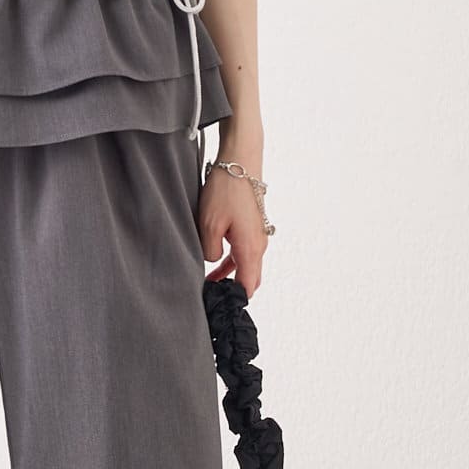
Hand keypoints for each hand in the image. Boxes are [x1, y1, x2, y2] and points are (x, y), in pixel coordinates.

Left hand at [198, 161, 269, 299]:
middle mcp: (259, 245)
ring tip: (209, 283)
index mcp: (250, 249)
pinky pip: (245, 252)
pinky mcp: (254, 226)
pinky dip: (233, 262)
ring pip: (246, 265)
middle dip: (233, 291)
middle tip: (213, 298)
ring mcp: (258, 235)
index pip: (246, 286)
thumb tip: (213, 262)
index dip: (233, 299)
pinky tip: (217, 263)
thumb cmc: (225, 190)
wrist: (240, 161)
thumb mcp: (208, 224)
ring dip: (230, 276)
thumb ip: (209, 251)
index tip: (217, 306)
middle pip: (250, 279)